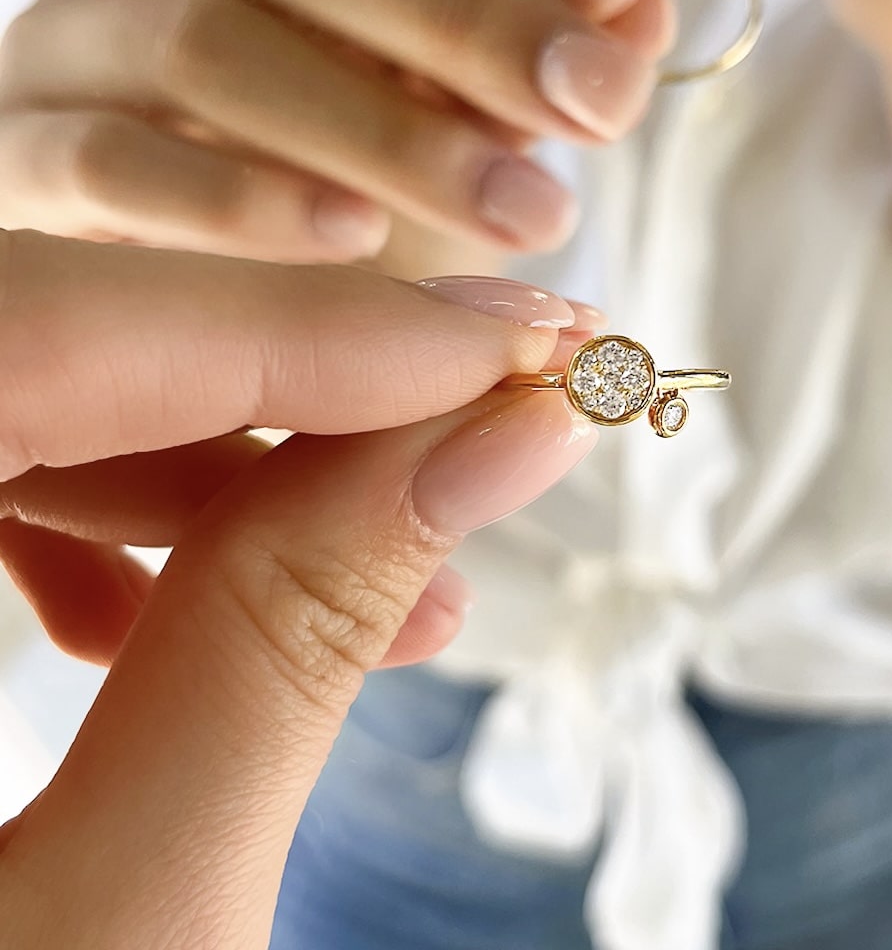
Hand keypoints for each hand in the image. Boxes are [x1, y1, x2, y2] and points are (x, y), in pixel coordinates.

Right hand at [0, 0, 673, 263]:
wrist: (217, 269)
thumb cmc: (351, 163)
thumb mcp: (456, 94)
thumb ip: (538, 47)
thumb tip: (633, 21)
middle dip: (466, 17)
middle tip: (596, 110)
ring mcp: (70, 34)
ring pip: (212, 43)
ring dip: (390, 132)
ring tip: (524, 211)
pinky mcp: (27, 153)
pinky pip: (114, 162)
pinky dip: (241, 199)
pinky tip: (355, 237)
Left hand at [0, 231, 597, 946]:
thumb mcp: (113, 935)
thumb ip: (289, 650)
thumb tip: (496, 444)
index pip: (35, 337)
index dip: (307, 336)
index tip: (510, 347)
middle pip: (41, 341)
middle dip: (303, 367)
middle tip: (503, 390)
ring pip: (32, 398)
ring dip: (253, 460)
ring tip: (430, 542)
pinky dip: (148, 520)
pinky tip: (272, 601)